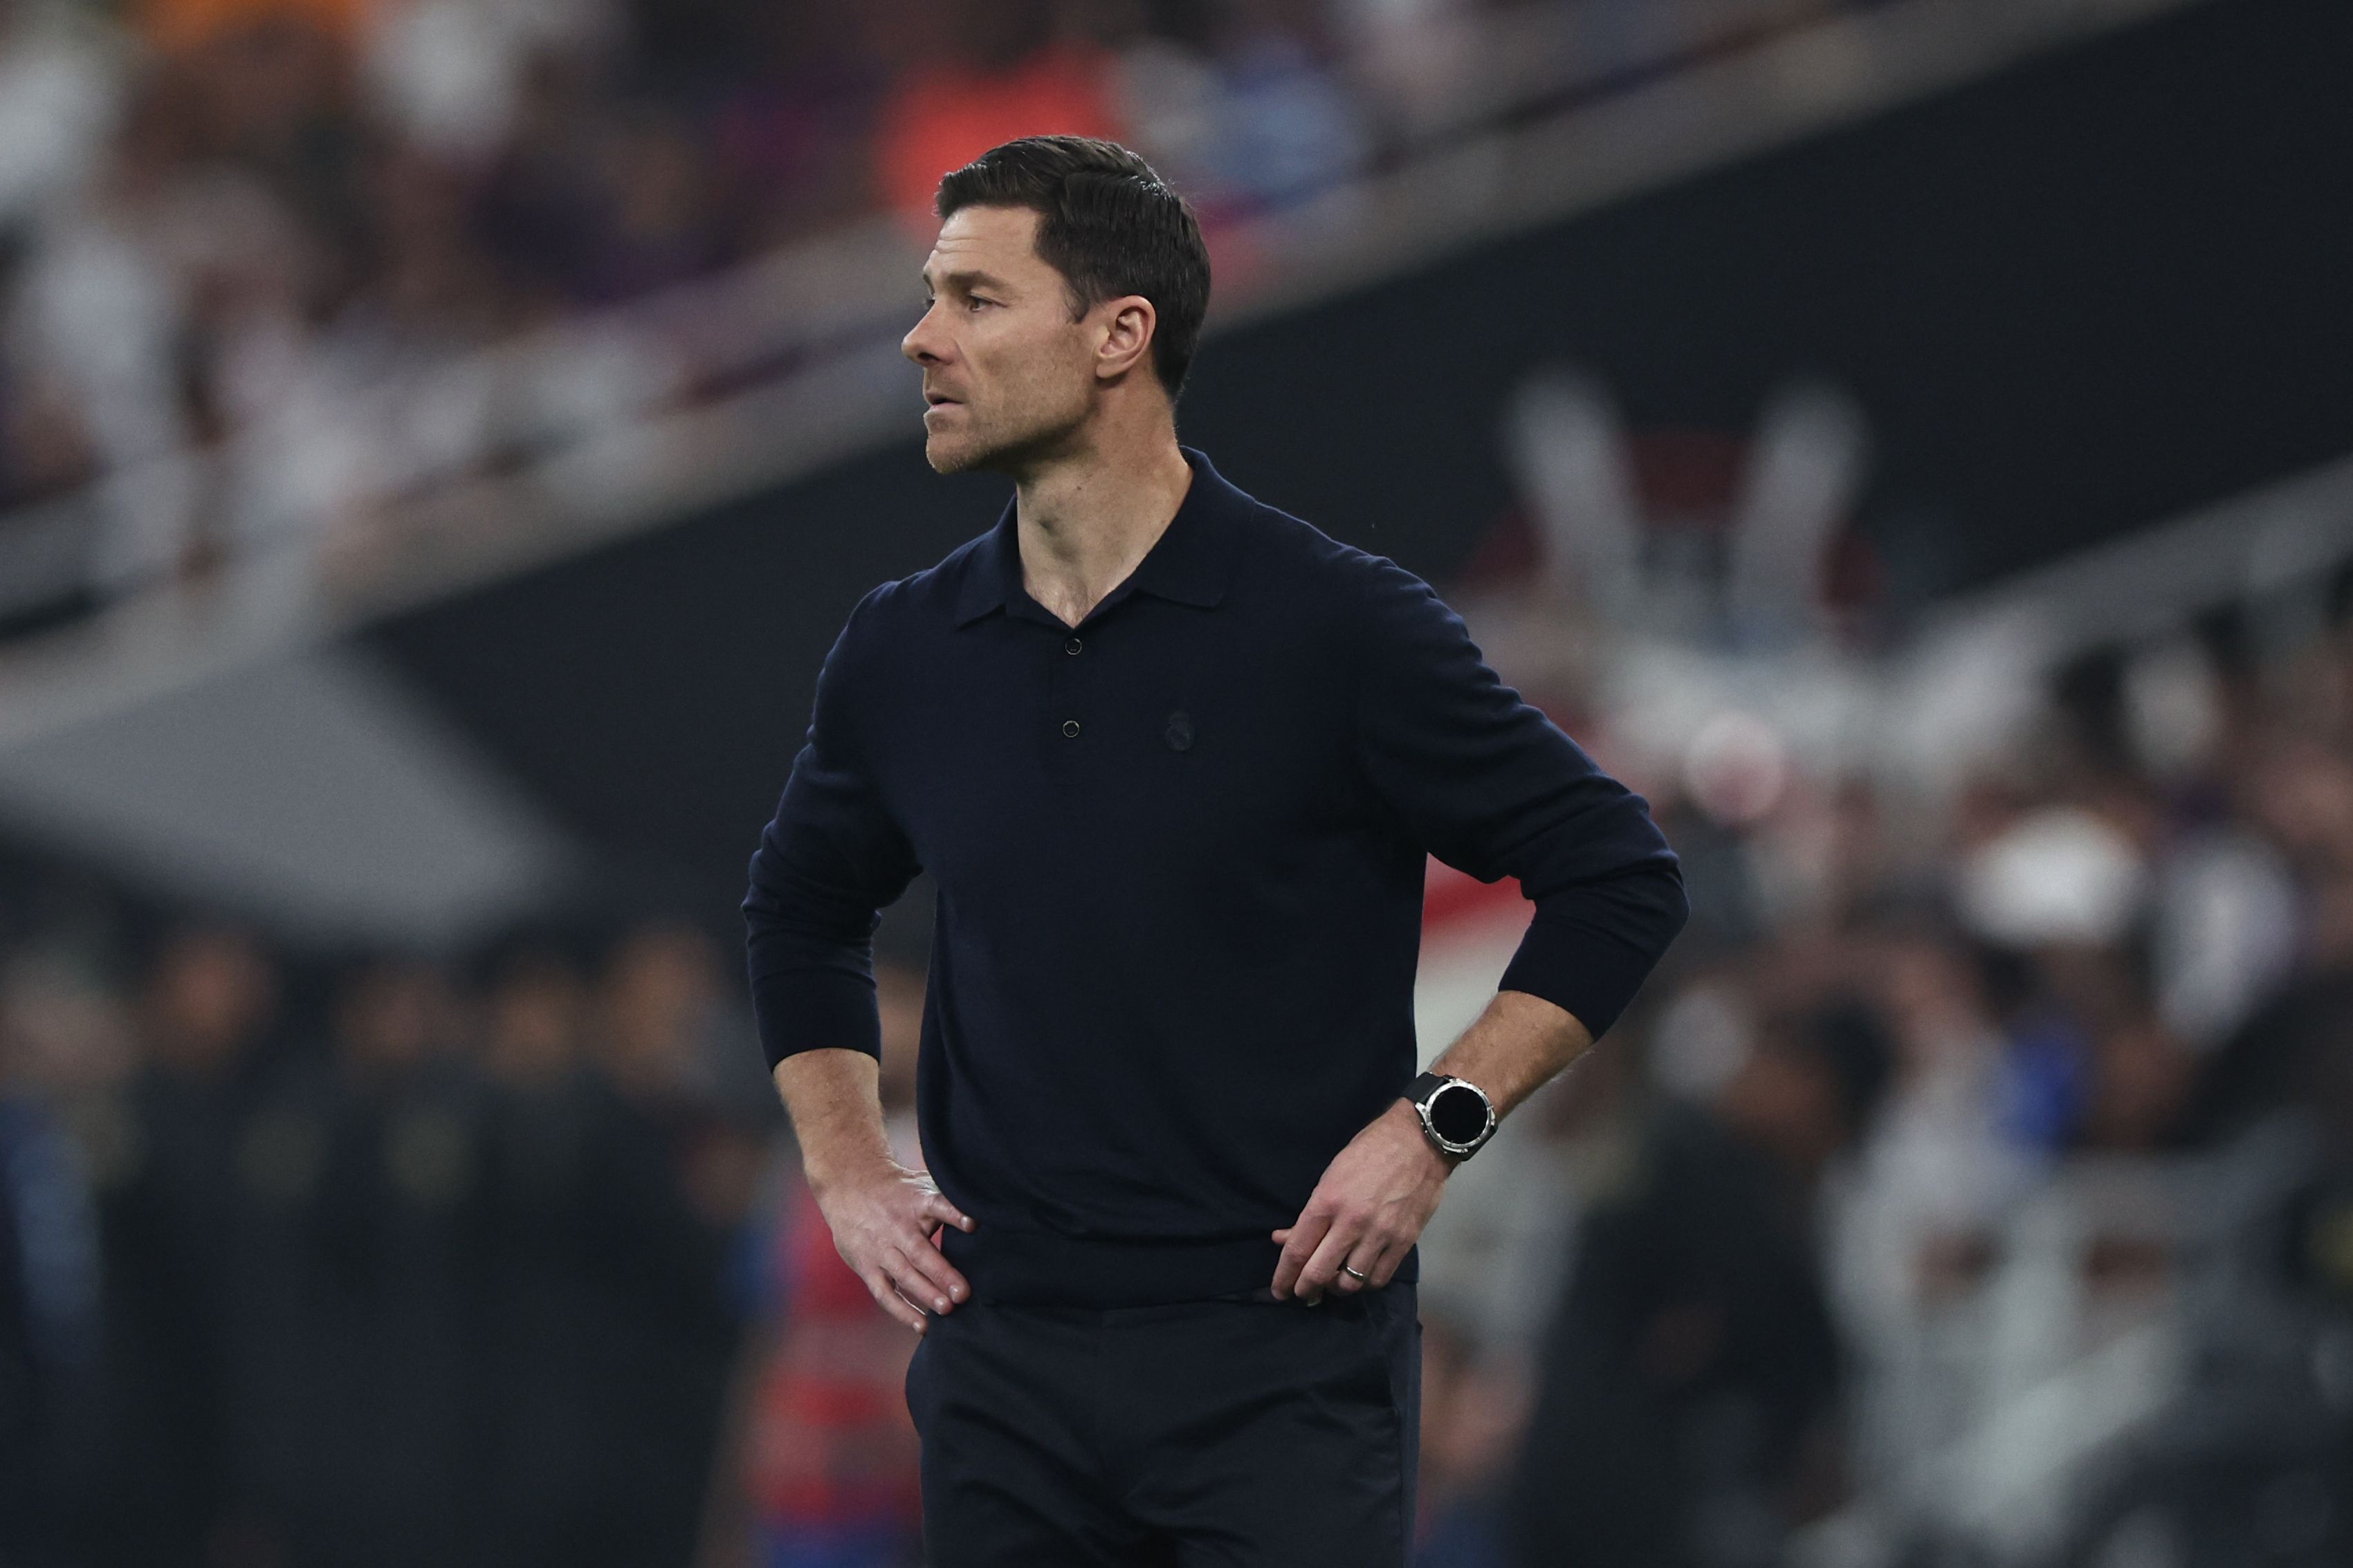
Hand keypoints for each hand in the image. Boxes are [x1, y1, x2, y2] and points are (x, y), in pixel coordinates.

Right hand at [810, 1157, 975, 1333]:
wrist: (847, 1185)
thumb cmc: (896, 1190)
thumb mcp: (921, 1185)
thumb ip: (948, 1198)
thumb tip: (986, 1205)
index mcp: (916, 1203)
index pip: (938, 1205)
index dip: (955, 1214)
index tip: (973, 1225)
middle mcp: (898, 1227)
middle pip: (920, 1252)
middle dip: (942, 1274)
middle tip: (963, 1293)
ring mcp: (880, 1249)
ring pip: (903, 1275)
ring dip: (925, 1294)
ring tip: (947, 1310)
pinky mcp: (866, 1266)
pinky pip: (884, 1292)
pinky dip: (902, 1311)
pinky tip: (922, 1325)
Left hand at [1272, 1099, 1451, 1302]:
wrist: (1419, 1142)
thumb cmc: (1369, 1151)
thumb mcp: (1331, 1175)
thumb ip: (1310, 1213)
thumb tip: (1284, 1238)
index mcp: (1327, 1201)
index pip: (1297, 1250)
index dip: (1284, 1277)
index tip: (1279, 1290)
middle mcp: (1351, 1222)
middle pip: (1319, 1273)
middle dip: (1304, 1290)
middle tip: (1302, 1294)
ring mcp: (1379, 1234)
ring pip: (1349, 1283)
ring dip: (1335, 1289)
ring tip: (1332, 1283)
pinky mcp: (1403, 1241)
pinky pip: (1378, 1278)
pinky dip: (1364, 1284)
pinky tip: (1359, 1276)